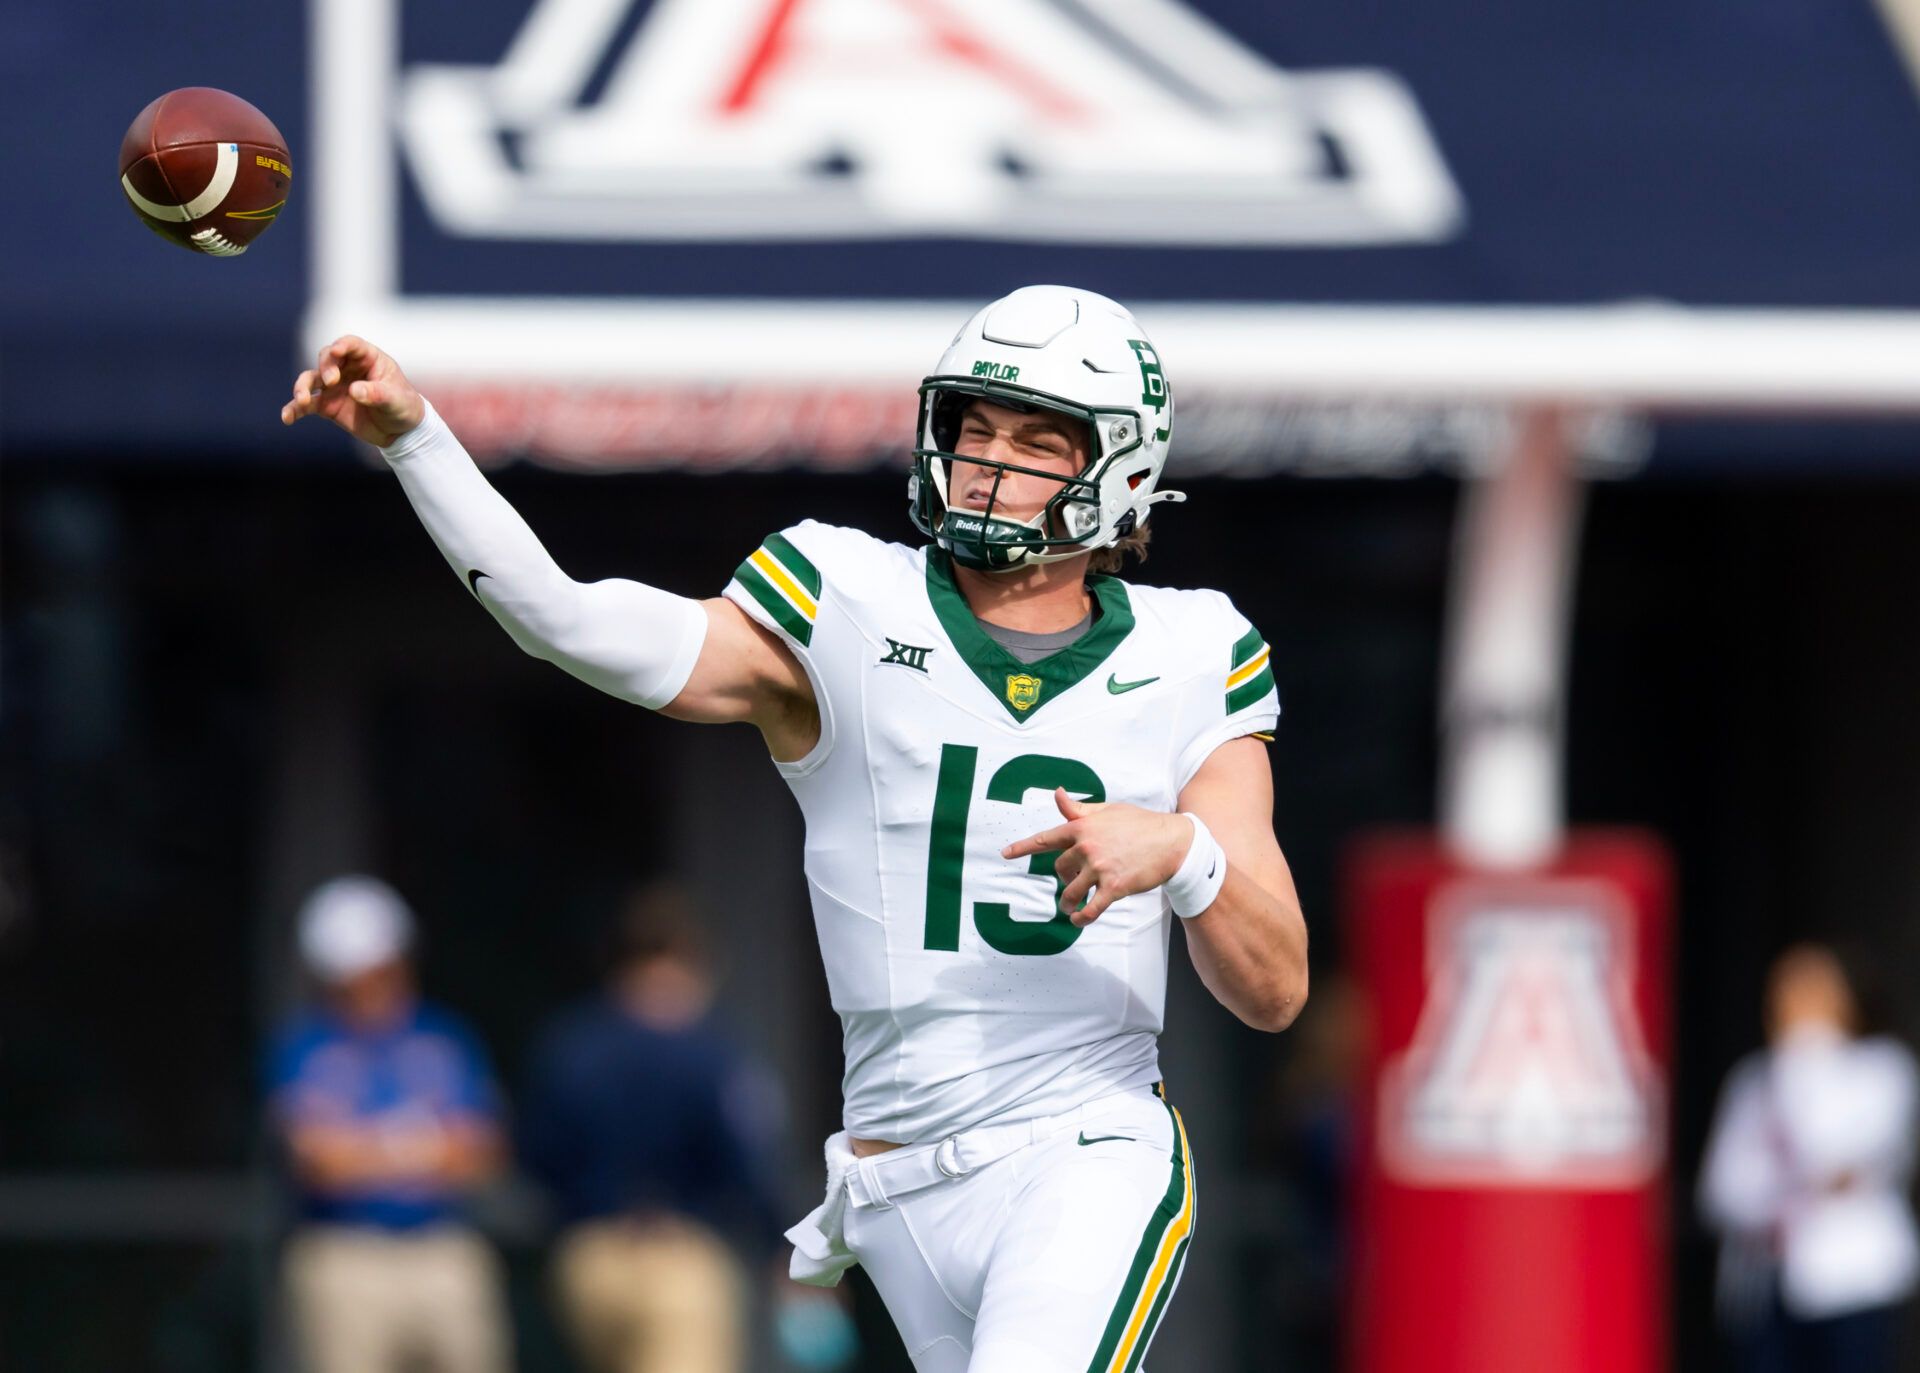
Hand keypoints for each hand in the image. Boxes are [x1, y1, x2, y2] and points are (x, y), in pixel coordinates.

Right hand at [281, 334, 425, 445]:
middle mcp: (347, 368)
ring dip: (303, 386)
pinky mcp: (327, 405)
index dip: (343, 346)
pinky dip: (295, 409)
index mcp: (368, 359)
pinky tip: (287, 418)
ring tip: (303, 400)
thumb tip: (354, 390)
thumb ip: (377, 394)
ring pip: (310, 379)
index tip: (337, 351)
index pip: (351, 345)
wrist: (401, 432)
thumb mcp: (397, 400)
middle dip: (325, 367)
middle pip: (327, 358)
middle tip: (331, 381)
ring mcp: (334, 386)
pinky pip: (306, 405)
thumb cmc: (404, 407)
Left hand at [1002, 788, 1191, 924]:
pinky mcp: (1114, 887)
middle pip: (1060, 869)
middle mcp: (1087, 847)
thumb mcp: (1108, 810)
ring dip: (1068, 902)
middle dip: (1065, 877)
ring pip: (1071, 891)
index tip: (1005, 854)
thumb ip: (1079, 809)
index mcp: (1083, 827)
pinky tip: (1079, 920)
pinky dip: (1082, 917)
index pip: (1046, 838)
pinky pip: (1090, 908)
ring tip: (1070, 907)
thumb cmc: (1140, 823)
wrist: (1172, 841)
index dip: (1023, 847)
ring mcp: (1100, 868)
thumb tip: (1057, 794)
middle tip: (1077, 880)